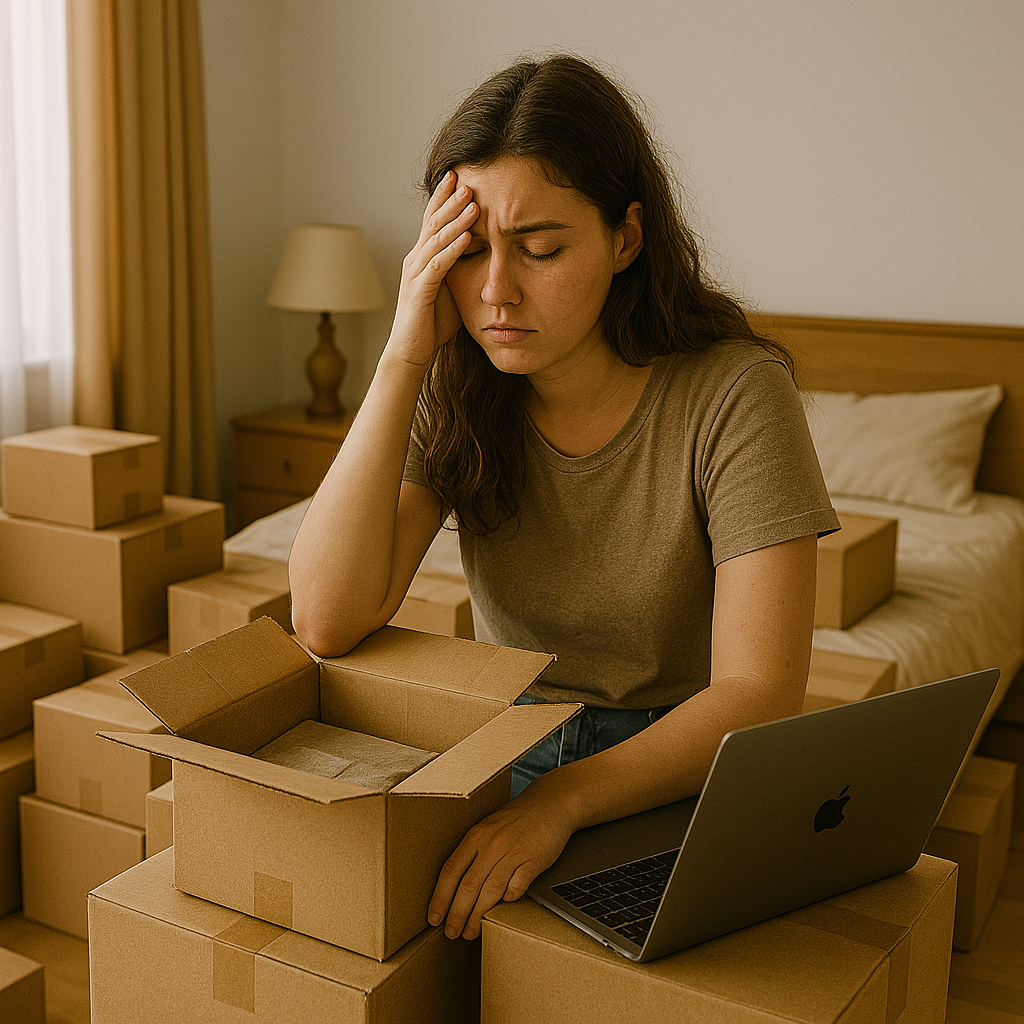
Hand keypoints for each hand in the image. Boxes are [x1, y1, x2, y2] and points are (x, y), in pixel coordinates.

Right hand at [387, 170, 477, 367]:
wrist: (411, 352)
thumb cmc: (432, 323)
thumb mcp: (451, 290)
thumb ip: (461, 269)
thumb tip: (483, 254)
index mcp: (422, 258)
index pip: (433, 221)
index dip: (445, 198)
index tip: (460, 176)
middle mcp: (415, 260)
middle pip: (433, 222)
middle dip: (451, 199)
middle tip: (468, 178)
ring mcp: (415, 274)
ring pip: (436, 238)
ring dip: (456, 219)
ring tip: (473, 201)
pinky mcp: (420, 290)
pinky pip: (438, 264)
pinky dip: (453, 249)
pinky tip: (468, 237)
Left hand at [427, 787, 574, 939]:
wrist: (550, 803)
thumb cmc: (516, 819)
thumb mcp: (487, 828)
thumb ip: (473, 852)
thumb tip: (453, 888)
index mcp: (476, 835)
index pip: (451, 870)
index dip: (440, 897)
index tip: (434, 917)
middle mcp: (492, 843)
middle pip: (468, 885)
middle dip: (457, 914)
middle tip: (452, 933)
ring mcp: (514, 851)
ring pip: (490, 890)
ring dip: (478, 915)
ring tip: (471, 931)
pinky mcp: (534, 859)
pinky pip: (518, 885)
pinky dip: (509, 899)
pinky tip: (504, 908)